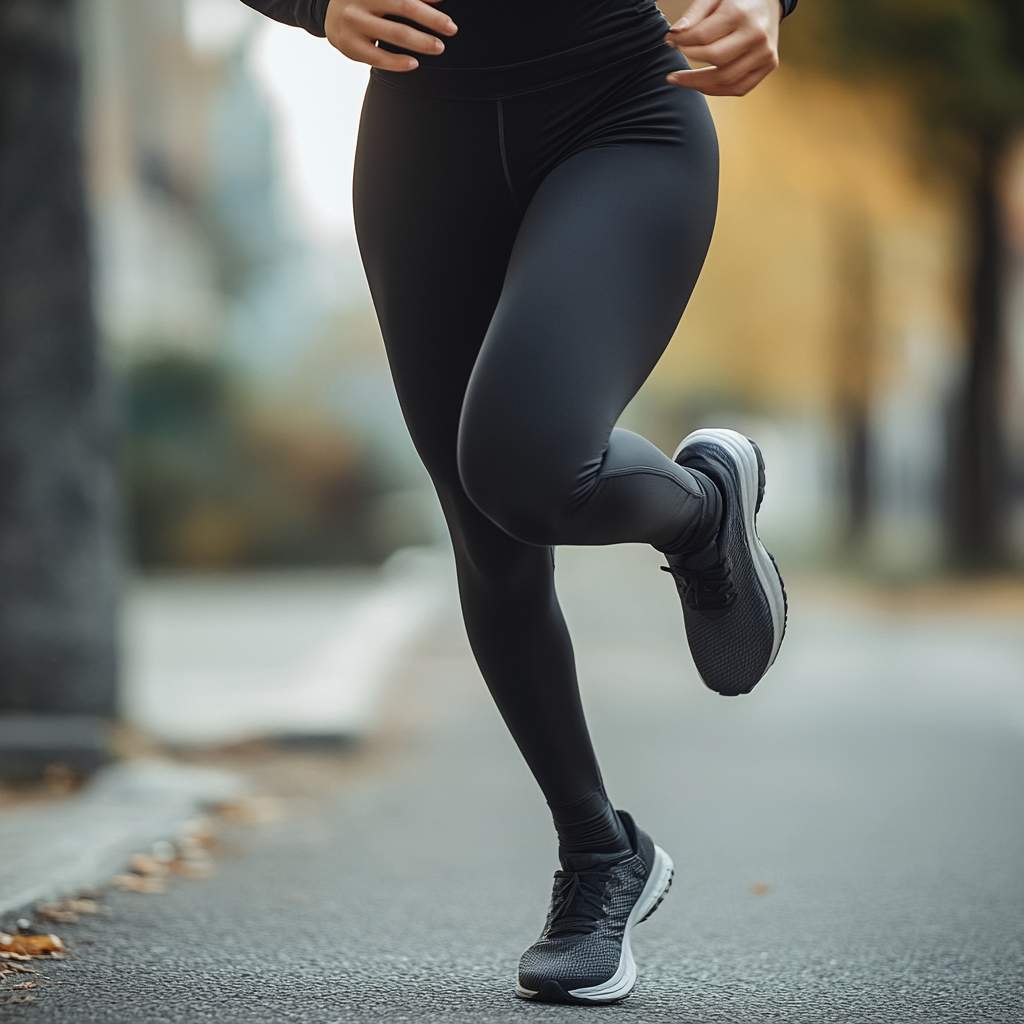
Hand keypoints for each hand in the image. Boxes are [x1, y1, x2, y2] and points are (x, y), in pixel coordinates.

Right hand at [325, 0, 456, 71]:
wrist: (331, 15)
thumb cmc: (365, 2)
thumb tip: (438, 0)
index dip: (429, 3)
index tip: (448, 15)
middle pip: (404, 6)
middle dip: (432, 20)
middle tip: (451, 30)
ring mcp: (353, 21)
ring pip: (395, 33)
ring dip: (421, 41)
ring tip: (438, 47)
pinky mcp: (350, 45)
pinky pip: (379, 57)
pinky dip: (399, 62)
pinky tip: (414, 63)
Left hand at [664, 0, 780, 95]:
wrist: (770, 0)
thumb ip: (695, 12)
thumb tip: (675, 33)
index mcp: (740, 13)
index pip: (703, 35)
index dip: (682, 42)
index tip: (670, 41)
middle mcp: (755, 34)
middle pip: (715, 58)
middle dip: (689, 62)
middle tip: (674, 65)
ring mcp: (764, 52)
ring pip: (725, 78)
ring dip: (698, 83)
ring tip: (681, 80)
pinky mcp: (768, 64)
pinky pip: (740, 88)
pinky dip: (718, 90)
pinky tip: (702, 86)